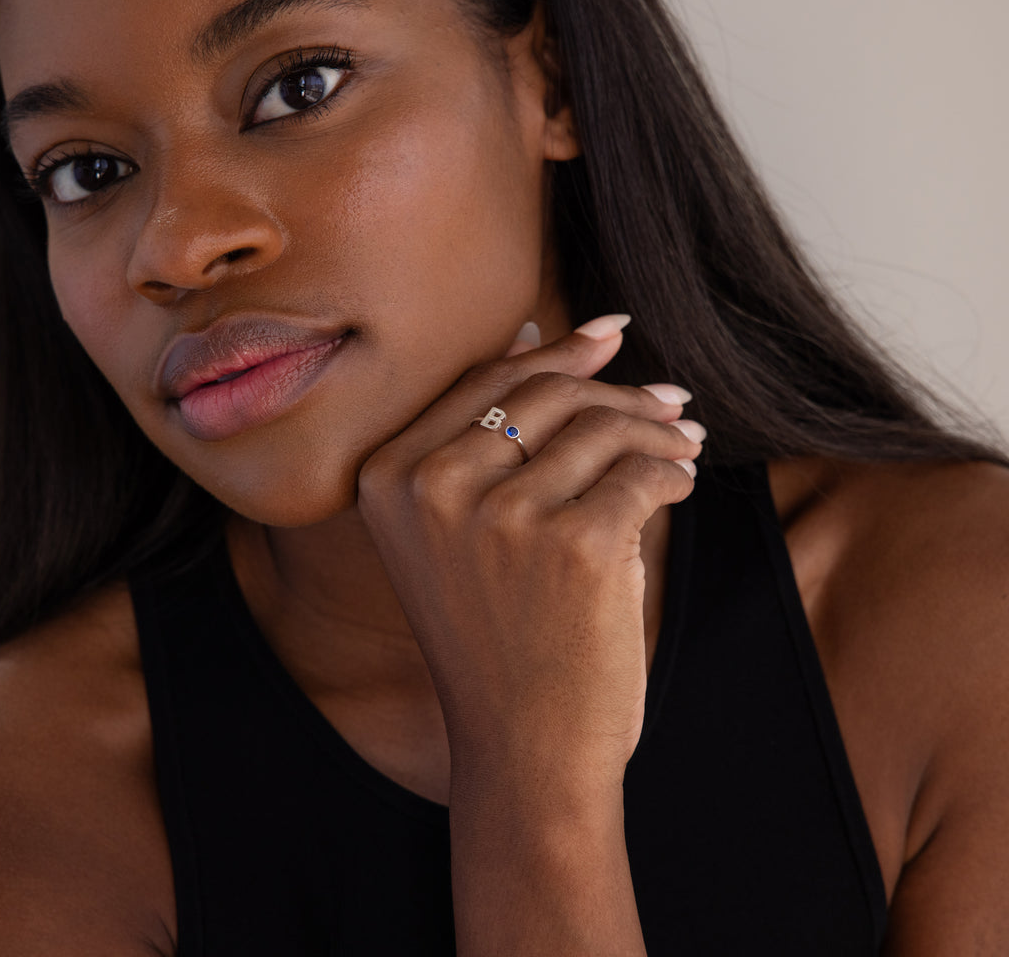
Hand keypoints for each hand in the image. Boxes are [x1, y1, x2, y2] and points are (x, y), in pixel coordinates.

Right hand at [357, 314, 702, 786]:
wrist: (525, 749)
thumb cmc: (496, 635)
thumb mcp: (458, 531)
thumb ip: (483, 433)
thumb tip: (536, 325)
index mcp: (389, 477)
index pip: (484, 381)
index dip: (555, 351)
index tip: (610, 333)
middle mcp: (431, 487)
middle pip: (546, 393)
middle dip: (619, 392)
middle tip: (671, 404)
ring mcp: (500, 517)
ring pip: (602, 427)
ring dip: (658, 431)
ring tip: (684, 446)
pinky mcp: (575, 545)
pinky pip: (646, 472)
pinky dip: (675, 472)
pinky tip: (680, 485)